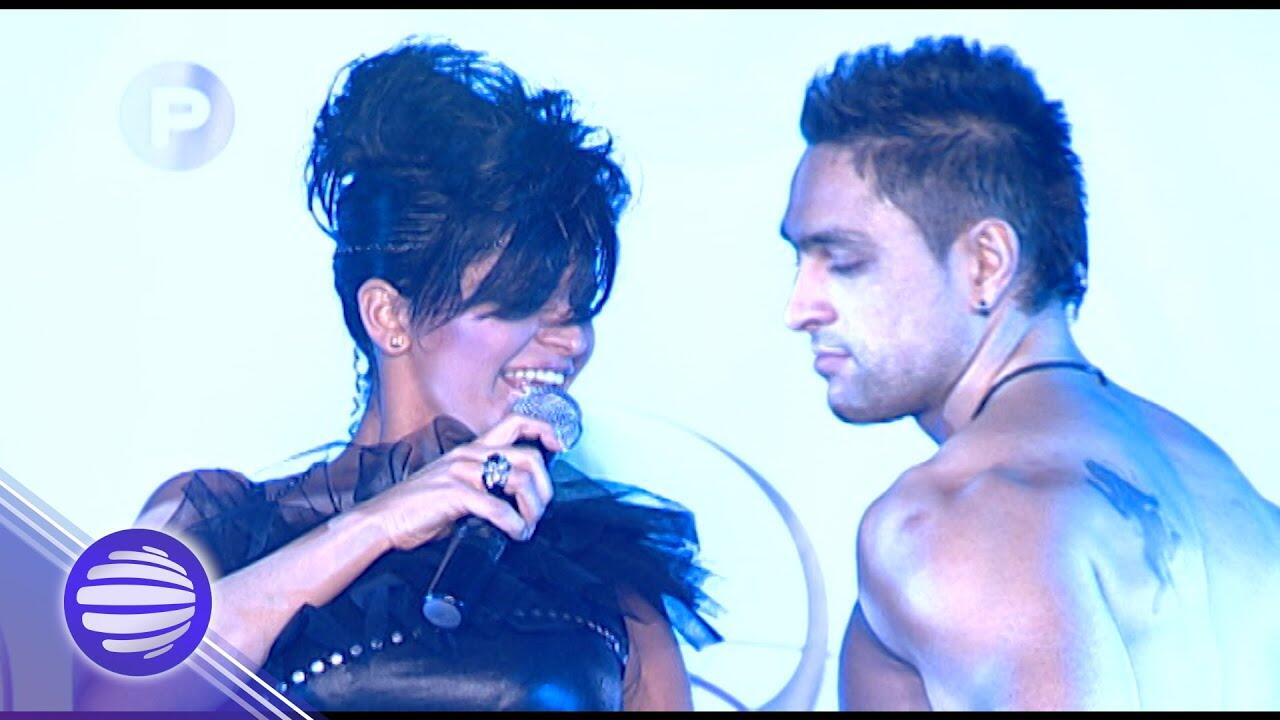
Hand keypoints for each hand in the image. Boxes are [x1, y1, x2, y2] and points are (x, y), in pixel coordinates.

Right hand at [356, 413, 562, 551]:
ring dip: (532, 509)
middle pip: (528, 457)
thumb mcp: (456, 487)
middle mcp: (469, 454)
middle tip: (540, 510)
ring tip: (527, 527)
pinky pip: (498, 507)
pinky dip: (514, 524)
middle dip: (544, 488)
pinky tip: (514, 534)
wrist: (382, 521)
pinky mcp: (454, 493)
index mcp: (471, 449)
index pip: (515, 422)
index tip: (559, 444)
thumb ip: (483, 485)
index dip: (543, 429)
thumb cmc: (419, 509)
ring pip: (518, 480)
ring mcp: (461, 472)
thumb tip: (515, 502)